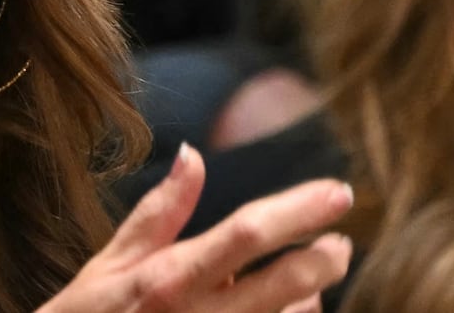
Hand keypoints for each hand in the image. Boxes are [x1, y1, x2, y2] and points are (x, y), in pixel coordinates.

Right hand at [40, 144, 353, 312]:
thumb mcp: (113, 260)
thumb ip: (161, 210)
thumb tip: (194, 155)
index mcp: (170, 277)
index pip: (246, 233)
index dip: (298, 209)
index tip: (337, 191)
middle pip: (287, 283)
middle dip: (325, 259)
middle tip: (340, 242)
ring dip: (310, 298)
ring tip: (307, 282)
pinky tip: (287, 308)